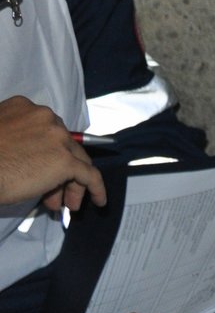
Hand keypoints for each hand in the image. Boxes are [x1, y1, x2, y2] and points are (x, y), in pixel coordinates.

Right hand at [0, 95, 106, 210]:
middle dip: (60, 172)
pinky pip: (90, 175)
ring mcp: (57, 137)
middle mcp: (44, 117)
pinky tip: (98, 200)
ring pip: (77, 160)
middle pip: (64, 146)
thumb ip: (18, 138)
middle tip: (54, 194)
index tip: (42, 170)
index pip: (48, 131)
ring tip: (65, 205)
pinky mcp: (65, 160)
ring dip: (72, 184)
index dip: (49, 152)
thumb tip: (36, 160)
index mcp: (23, 107)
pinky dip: (96, 189)